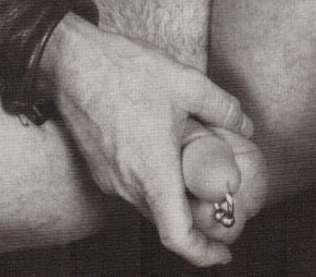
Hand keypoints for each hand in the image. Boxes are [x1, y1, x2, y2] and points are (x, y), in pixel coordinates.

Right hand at [39, 14, 254, 266]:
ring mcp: (110, 177)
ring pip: (149, 200)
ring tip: (191, 164)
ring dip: (172, 193)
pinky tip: (162, 146)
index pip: (177, 236)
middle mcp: (128, 184)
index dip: (203, 253)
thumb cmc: (124, 71)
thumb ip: (221, 106)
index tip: (223, 254)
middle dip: (194, 219)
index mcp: (152, 172)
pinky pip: (132, 185)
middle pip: (166, 220)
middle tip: (217, 200)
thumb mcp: (185, 81)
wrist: (71, 61)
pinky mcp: (99, 166)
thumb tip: (244, 124)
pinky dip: (152, 178)